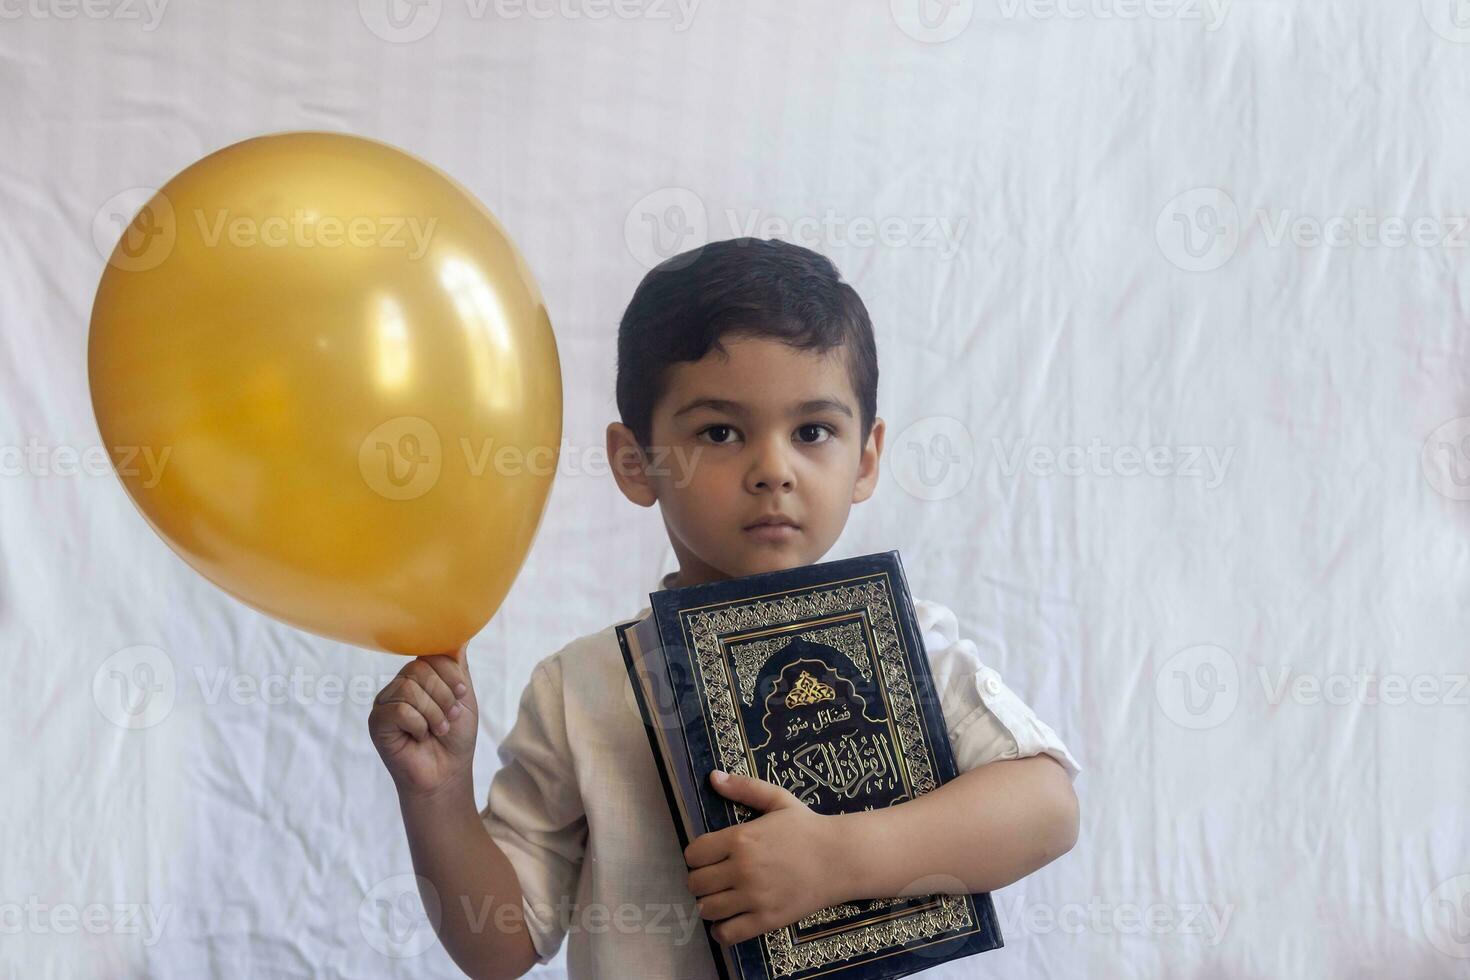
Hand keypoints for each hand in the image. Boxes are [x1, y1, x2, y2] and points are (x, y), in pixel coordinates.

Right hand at [368, 644, 476, 800]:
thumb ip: (457, 667)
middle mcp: (399, 686)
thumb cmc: (455, 736)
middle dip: (443, 696)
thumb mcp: (463, 697)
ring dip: (433, 714)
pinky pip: (399, 711)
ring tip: (437, 730)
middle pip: (419, 670)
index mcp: (419, 677)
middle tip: (449, 717)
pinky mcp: (377, 722)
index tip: (460, 693)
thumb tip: (462, 633)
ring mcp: (386, 703)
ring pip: (410, 689)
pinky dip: (418, 726)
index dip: (449, 674)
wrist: (447, 773)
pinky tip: (419, 737)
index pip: (430, 655)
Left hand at [683, 770, 848, 946]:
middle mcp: (742, 869)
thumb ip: (744, 788)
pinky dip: (722, 930)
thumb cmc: (808, 828)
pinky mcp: (767, 920)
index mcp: (740, 838)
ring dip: (709, 904)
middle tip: (714, 878)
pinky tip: (729, 920)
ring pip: (707, 909)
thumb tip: (713, 776)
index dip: (696, 856)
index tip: (707, 857)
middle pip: (695, 884)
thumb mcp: (777, 800)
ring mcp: (754, 898)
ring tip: (721, 898)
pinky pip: (727, 934)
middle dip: (700, 880)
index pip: (693, 854)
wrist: (841, 858)